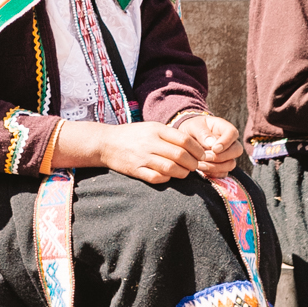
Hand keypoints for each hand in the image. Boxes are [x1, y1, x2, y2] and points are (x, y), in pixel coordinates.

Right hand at [62, 115, 238, 183]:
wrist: (105, 143)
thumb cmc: (132, 135)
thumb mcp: (151, 128)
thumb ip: (169, 135)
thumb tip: (192, 146)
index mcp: (156, 130)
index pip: (184, 140)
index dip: (197, 149)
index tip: (202, 155)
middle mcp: (150, 143)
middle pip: (180, 155)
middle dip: (193, 163)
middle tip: (195, 166)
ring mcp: (142, 158)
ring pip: (170, 168)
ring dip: (182, 173)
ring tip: (185, 172)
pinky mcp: (135, 170)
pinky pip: (156, 178)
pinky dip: (166, 179)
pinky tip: (168, 177)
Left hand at [164, 110, 243, 178]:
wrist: (185, 140)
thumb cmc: (191, 129)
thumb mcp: (193, 126)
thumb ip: (202, 133)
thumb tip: (212, 144)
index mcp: (223, 128)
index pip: (232, 133)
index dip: (226, 142)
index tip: (214, 149)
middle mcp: (228, 142)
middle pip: (237, 150)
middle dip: (221, 157)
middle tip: (205, 157)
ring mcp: (226, 155)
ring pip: (231, 164)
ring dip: (216, 167)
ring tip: (200, 165)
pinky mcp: (221, 166)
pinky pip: (223, 173)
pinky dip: (214, 173)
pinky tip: (202, 170)